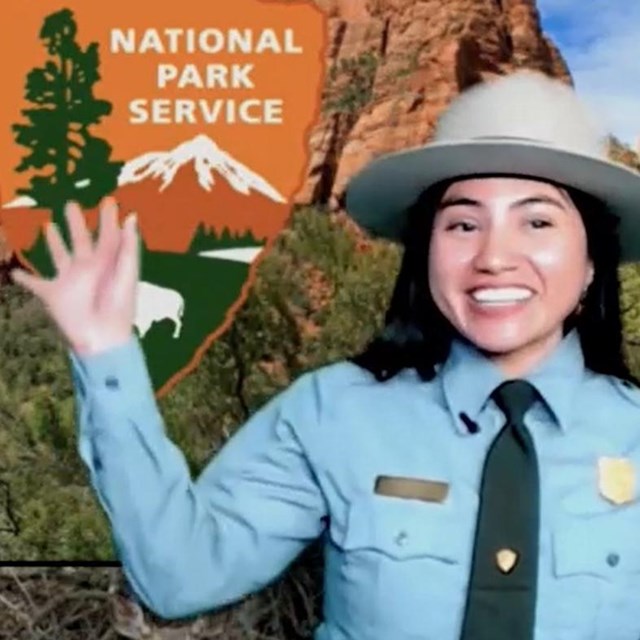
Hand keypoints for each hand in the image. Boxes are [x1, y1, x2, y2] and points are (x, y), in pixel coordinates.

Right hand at [10, 198, 138, 355]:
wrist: (102, 337)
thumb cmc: (118, 307)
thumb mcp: (126, 274)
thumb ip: (128, 247)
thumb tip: (131, 218)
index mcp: (108, 263)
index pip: (108, 236)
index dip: (108, 219)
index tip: (108, 200)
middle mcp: (88, 268)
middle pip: (81, 240)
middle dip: (77, 224)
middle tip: (71, 205)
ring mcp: (70, 280)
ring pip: (59, 256)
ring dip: (54, 242)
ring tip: (49, 226)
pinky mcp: (53, 294)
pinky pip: (36, 284)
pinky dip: (24, 278)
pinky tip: (13, 272)